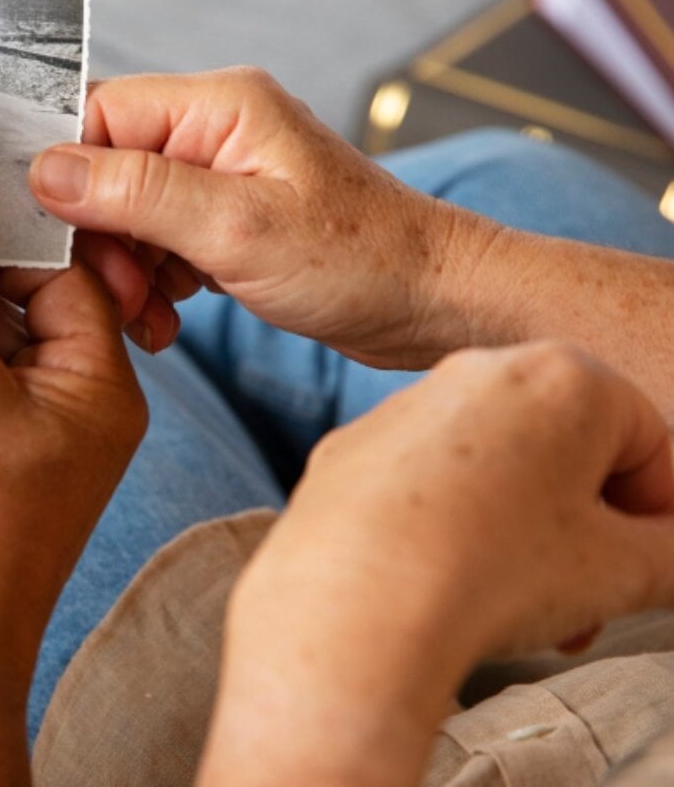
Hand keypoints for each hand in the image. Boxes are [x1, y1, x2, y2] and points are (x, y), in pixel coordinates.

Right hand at [27, 69, 491, 368]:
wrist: (435, 304)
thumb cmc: (362, 261)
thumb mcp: (239, 229)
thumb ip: (139, 194)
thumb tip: (47, 171)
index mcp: (218, 104)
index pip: (96, 113)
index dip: (63, 173)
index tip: (55, 234)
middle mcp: (213, 127)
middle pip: (103, 166)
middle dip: (97, 236)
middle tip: (118, 293)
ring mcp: (219, 172)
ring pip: (124, 210)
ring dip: (123, 268)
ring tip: (148, 316)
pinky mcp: (226, 215)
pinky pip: (156, 238)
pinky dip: (151, 280)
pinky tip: (168, 316)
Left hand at [201, 341, 673, 786]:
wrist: (352, 606)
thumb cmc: (494, 572)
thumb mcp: (624, 573)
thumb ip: (670, 554)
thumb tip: (664, 551)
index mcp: (562, 376)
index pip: (648, 443)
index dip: (657, 517)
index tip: (644, 570)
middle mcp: (476, 372)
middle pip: (561, 455)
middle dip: (583, 534)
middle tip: (587, 606)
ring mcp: (401, 408)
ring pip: (489, 473)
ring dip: (516, 538)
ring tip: (516, 612)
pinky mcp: (345, 451)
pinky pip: (419, 488)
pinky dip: (444, 530)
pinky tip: (440, 587)